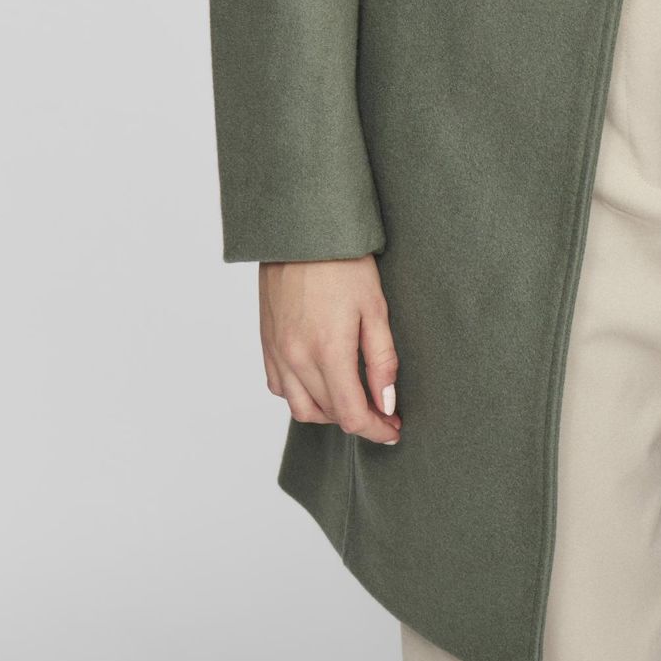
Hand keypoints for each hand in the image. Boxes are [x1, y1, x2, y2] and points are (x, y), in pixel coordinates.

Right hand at [259, 255, 401, 443]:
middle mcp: (296, 359)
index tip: (394, 430)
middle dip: (358, 421)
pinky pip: (280, 387)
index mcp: (328, 352)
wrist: (300, 231)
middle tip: (382, 412)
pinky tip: (320, 383)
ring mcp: (277, 352)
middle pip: (328, 414)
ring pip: (301, 408)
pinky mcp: (266, 342)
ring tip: (353, 400)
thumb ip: (382, 361)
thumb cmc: (343, 262)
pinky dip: (301, 396)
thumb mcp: (375, 308)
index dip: (376, 430)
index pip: (352, 414)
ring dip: (329, 413)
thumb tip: (386, 403)